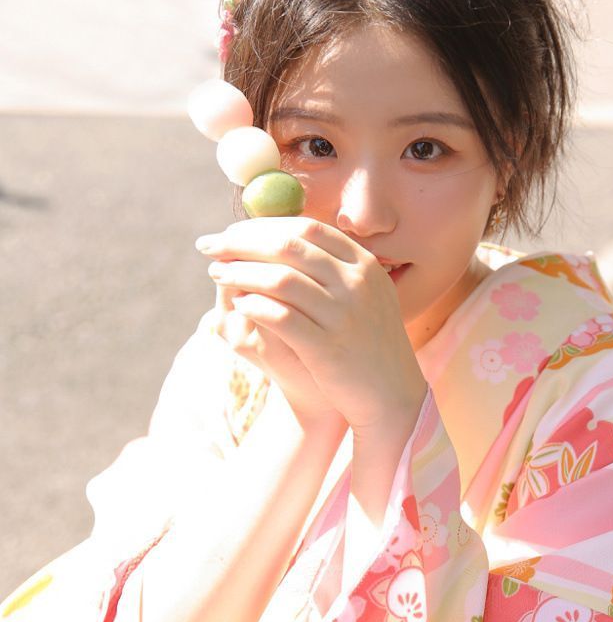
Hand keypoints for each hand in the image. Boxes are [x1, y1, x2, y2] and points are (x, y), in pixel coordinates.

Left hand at [198, 217, 427, 436]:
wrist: (391, 395)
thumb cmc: (366, 343)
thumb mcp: (362, 296)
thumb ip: (330, 267)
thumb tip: (277, 238)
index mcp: (364, 265)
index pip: (306, 229)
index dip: (263, 226)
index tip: (233, 231)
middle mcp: (356, 284)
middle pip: (288, 246)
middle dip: (241, 242)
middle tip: (211, 246)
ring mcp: (344, 315)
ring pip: (280, 279)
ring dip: (240, 272)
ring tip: (217, 273)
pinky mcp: (327, 347)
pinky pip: (280, 317)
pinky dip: (253, 306)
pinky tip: (237, 304)